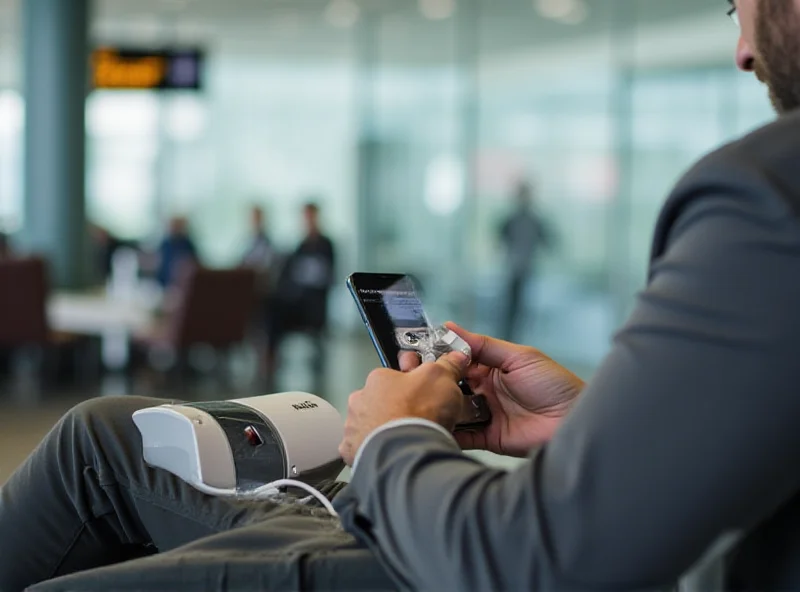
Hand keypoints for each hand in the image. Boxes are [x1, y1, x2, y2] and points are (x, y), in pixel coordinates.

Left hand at [338, 351, 468, 466]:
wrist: (405, 454)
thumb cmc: (417, 414)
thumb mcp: (441, 379)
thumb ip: (447, 366)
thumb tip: (455, 359)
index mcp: (377, 379)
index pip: (395, 375)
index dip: (414, 382)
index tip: (426, 389)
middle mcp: (361, 402)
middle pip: (383, 401)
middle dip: (400, 408)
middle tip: (421, 417)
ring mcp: (356, 428)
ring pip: (375, 425)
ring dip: (390, 429)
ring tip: (412, 438)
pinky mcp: (355, 452)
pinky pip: (368, 449)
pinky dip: (381, 451)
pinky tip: (399, 453)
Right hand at [402, 323, 583, 456]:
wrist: (574, 420)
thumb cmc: (555, 384)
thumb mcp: (519, 357)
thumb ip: (483, 344)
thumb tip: (451, 327)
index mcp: (492, 368)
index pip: (459, 361)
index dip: (440, 358)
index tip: (418, 354)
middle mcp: (486, 391)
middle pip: (452, 386)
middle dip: (435, 383)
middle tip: (414, 380)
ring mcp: (486, 414)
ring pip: (454, 410)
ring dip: (440, 406)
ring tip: (420, 402)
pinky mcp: (489, 437)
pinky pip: (463, 435)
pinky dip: (449, 432)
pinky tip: (435, 425)